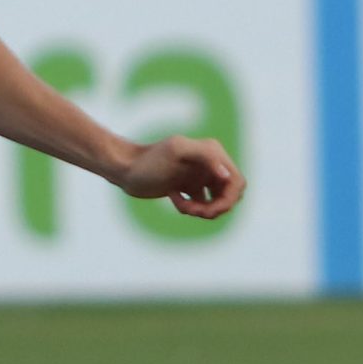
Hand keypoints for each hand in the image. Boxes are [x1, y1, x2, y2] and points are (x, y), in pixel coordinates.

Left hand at [118, 134, 244, 219]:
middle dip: (215, 208)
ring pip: (216, 202)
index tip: (207, 210)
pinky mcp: (187, 187)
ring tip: (181, 206)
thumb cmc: (148, 161)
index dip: (228, 200)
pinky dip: (190, 207)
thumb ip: (205, 156)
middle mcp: (210, 163)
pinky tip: (173, 197)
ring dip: (201, 210)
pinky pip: (201, 204)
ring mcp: (199, 176)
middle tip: (194, 211)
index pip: (237, 182)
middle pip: (230, 195)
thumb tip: (226, 175)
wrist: (125, 168)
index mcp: (213, 153)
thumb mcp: (176, 152)